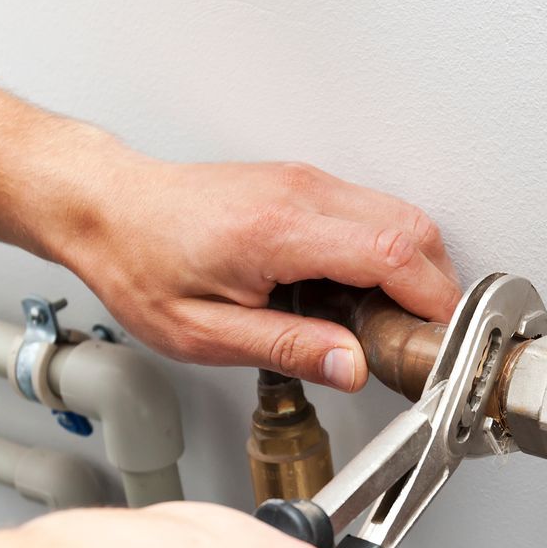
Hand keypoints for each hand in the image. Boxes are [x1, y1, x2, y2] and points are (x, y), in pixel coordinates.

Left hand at [42, 138, 459, 391]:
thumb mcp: (205, 333)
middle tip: (423, 340)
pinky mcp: (304, 184)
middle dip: (437, 287)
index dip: (432, 299)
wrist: (107, 208)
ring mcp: (306, 181)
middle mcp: (300, 193)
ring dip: (417, 269)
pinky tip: (365, 293)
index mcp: (278, 230)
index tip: (439, 339)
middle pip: (414, 227)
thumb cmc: (141, 263)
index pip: (392, 252)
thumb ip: (288, 348)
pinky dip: (391, 252)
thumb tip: (351, 366)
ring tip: (393, 324)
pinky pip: (374, 211)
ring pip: (401, 215)